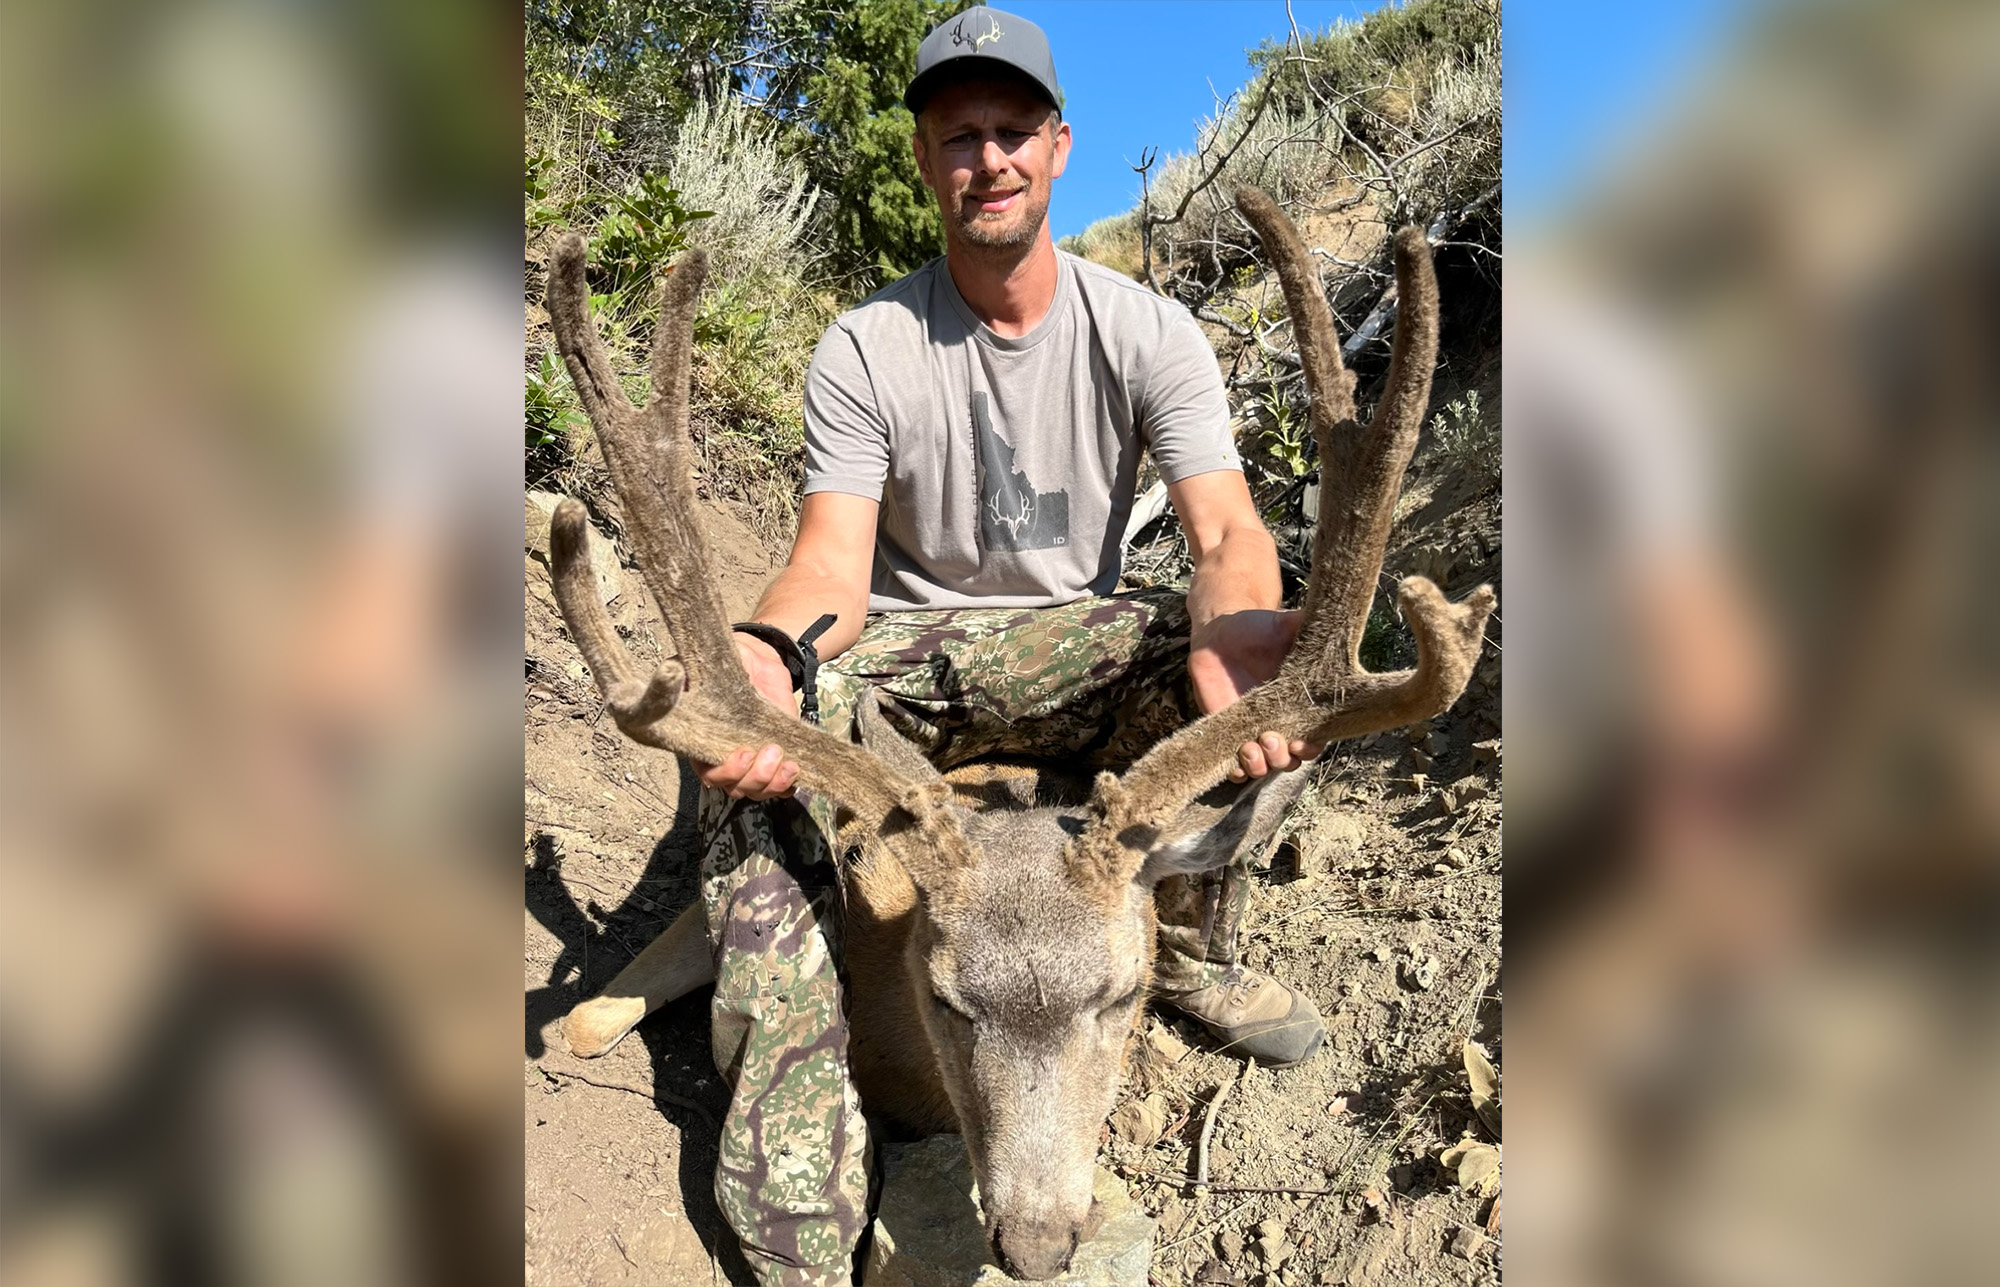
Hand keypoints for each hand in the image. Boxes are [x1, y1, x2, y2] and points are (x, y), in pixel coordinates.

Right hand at [693, 634, 801, 799]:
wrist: (759, 663)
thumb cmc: (728, 665)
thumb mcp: (706, 666)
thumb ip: (689, 674)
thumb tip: (673, 674)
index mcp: (703, 742)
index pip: (708, 772)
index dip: (726, 771)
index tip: (744, 753)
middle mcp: (725, 760)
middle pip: (735, 787)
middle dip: (755, 776)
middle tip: (772, 750)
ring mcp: (750, 764)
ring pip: (757, 791)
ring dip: (774, 783)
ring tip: (789, 763)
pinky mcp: (773, 761)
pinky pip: (779, 788)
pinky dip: (787, 785)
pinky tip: (795, 771)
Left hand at [1188, 608, 1324, 781]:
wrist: (1221, 631)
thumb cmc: (1261, 629)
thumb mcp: (1289, 626)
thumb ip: (1312, 628)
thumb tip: (1339, 617)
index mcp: (1301, 707)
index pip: (1314, 740)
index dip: (1311, 747)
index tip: (1302, 741)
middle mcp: (1279, 725)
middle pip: (1290, 760)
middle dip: (1283, 757)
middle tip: (1271, 738)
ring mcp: (1251, 732)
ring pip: (1262, 768)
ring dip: (1259, 766)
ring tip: (1250, 748)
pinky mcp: (1225, 734)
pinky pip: (1233, 767)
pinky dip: (1235, 771)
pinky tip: (1233, 760)